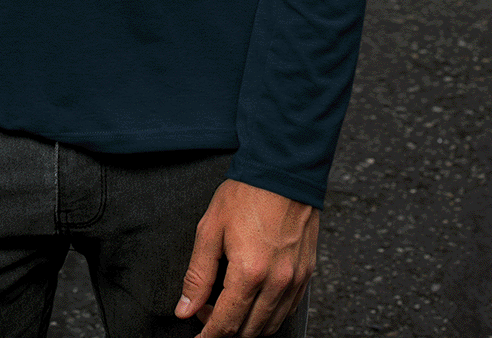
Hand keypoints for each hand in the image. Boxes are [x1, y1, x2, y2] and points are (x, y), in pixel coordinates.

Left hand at [175, 181, 316, 335]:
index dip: (208, 336)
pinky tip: (255, 300)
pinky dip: (269, 315)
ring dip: (248, 325)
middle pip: (249, 331)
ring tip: (230, 305)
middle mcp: (275, 282)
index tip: (198, 337)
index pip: (226, 323)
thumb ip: (197, 274)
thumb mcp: (210, 229)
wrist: (283, 170)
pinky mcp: (306, 274)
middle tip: (208, 311)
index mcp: (249, 272)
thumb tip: (186, 307)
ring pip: (270, 325)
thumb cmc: (247, 193)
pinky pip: (287, 310)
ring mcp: (294, 280)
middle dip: (225, 329)